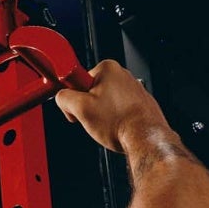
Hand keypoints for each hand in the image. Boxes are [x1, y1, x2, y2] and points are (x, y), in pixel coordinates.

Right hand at [53, 60, 169, 153]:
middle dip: (91, 109)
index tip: (79, 109)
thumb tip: (62, 98)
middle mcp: (124, 75)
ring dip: (105, 117)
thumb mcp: (81, 109)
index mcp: (108, 68)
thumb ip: (64, 98)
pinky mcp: (142, 105)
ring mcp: (135, 90)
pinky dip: (118, 121)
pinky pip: (121, 112)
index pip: (80, 81)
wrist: (146, 139)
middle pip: (93, 92)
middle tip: (96, 120)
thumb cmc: (120, 123)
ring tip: (110, 125)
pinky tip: (120, 128)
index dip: (76, 99)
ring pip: (107, 104)